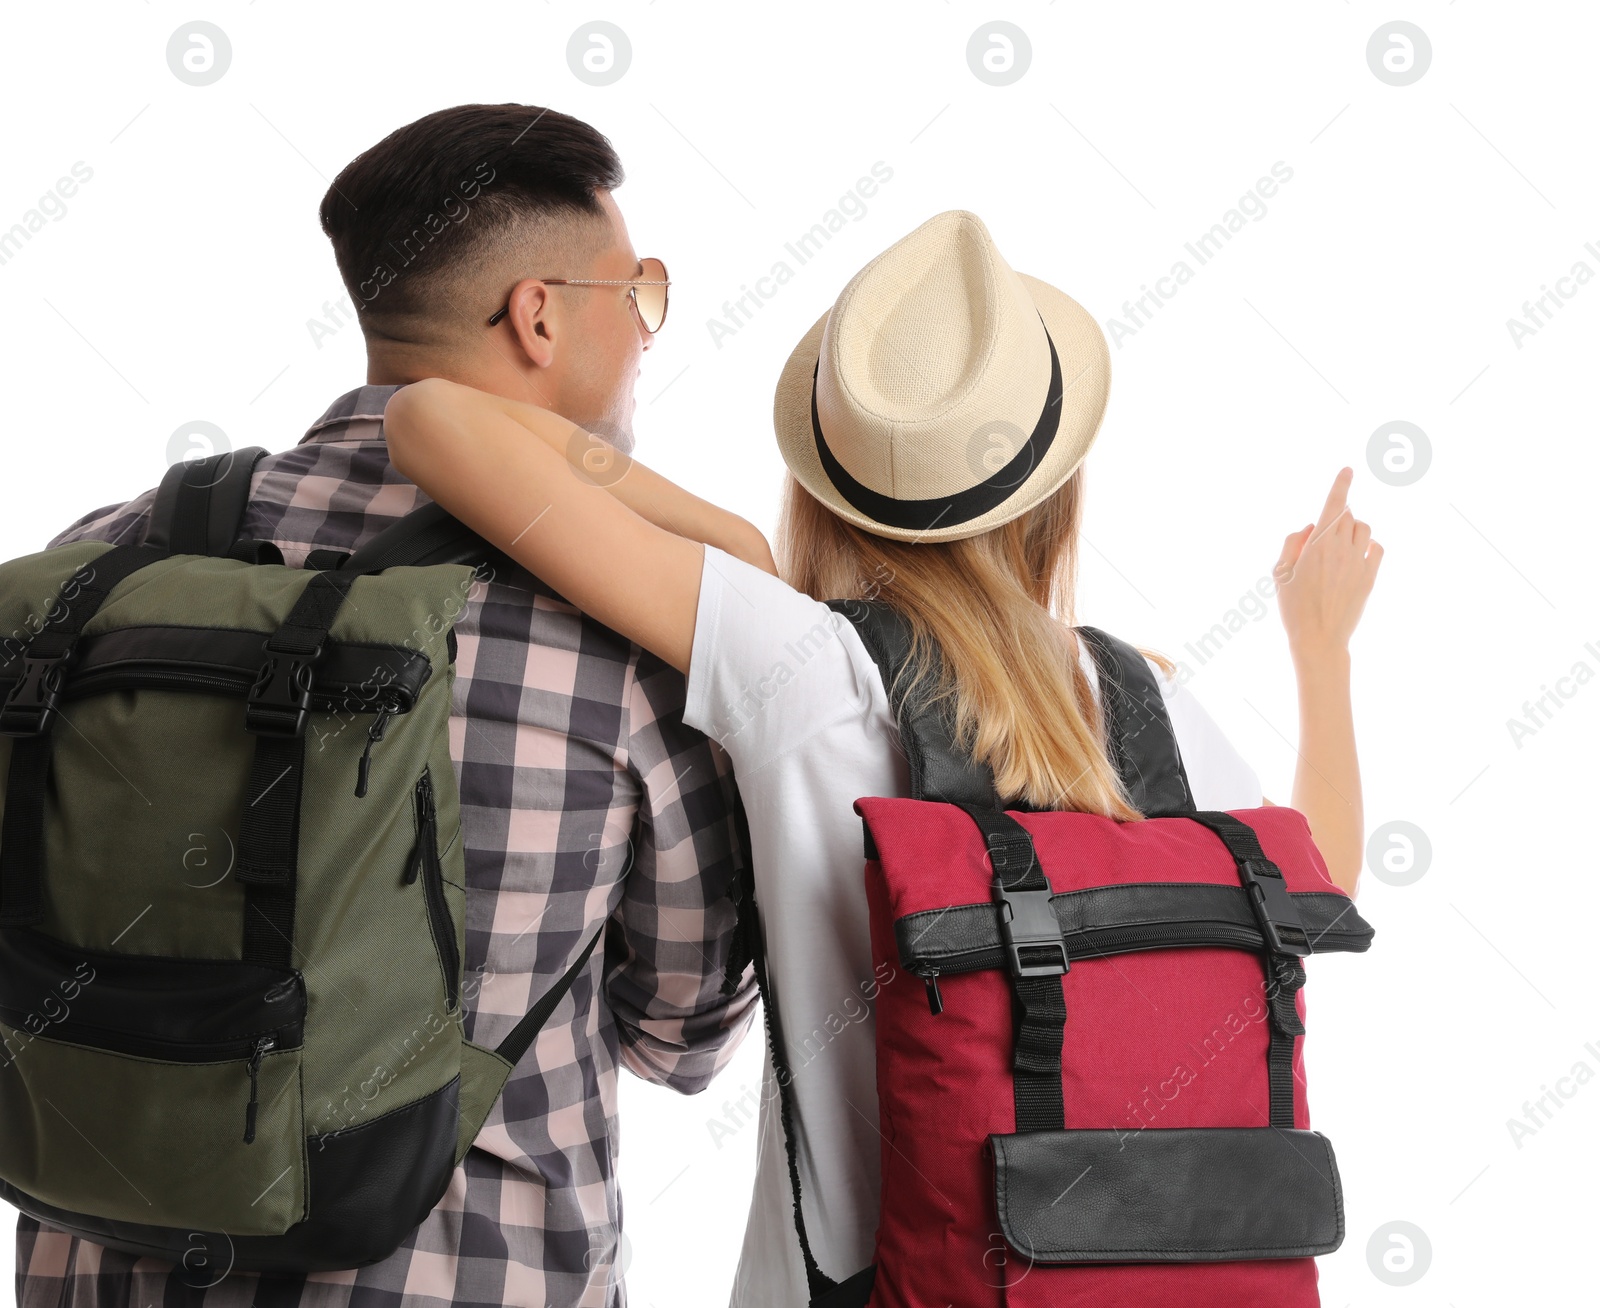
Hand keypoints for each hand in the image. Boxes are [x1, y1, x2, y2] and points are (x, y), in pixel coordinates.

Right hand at [1274, 467, 1382, 663]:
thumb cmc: (1293, 608)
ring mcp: (1359, 562)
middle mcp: (1341, 549)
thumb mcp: (1280, 573)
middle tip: (1325, 536)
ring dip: (1354, 528)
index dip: (1341, 484)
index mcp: (1317, 545)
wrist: (1319, 640)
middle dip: (1338, 516)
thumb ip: (1292, 543)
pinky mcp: (1370, 577)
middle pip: (1348, 515)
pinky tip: (1358, 554)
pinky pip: (1377, 548)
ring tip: (1340, 546)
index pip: (1333, 505)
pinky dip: (1369, 545)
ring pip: (1364, 529)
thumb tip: (1310, 526)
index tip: (1348, 469)